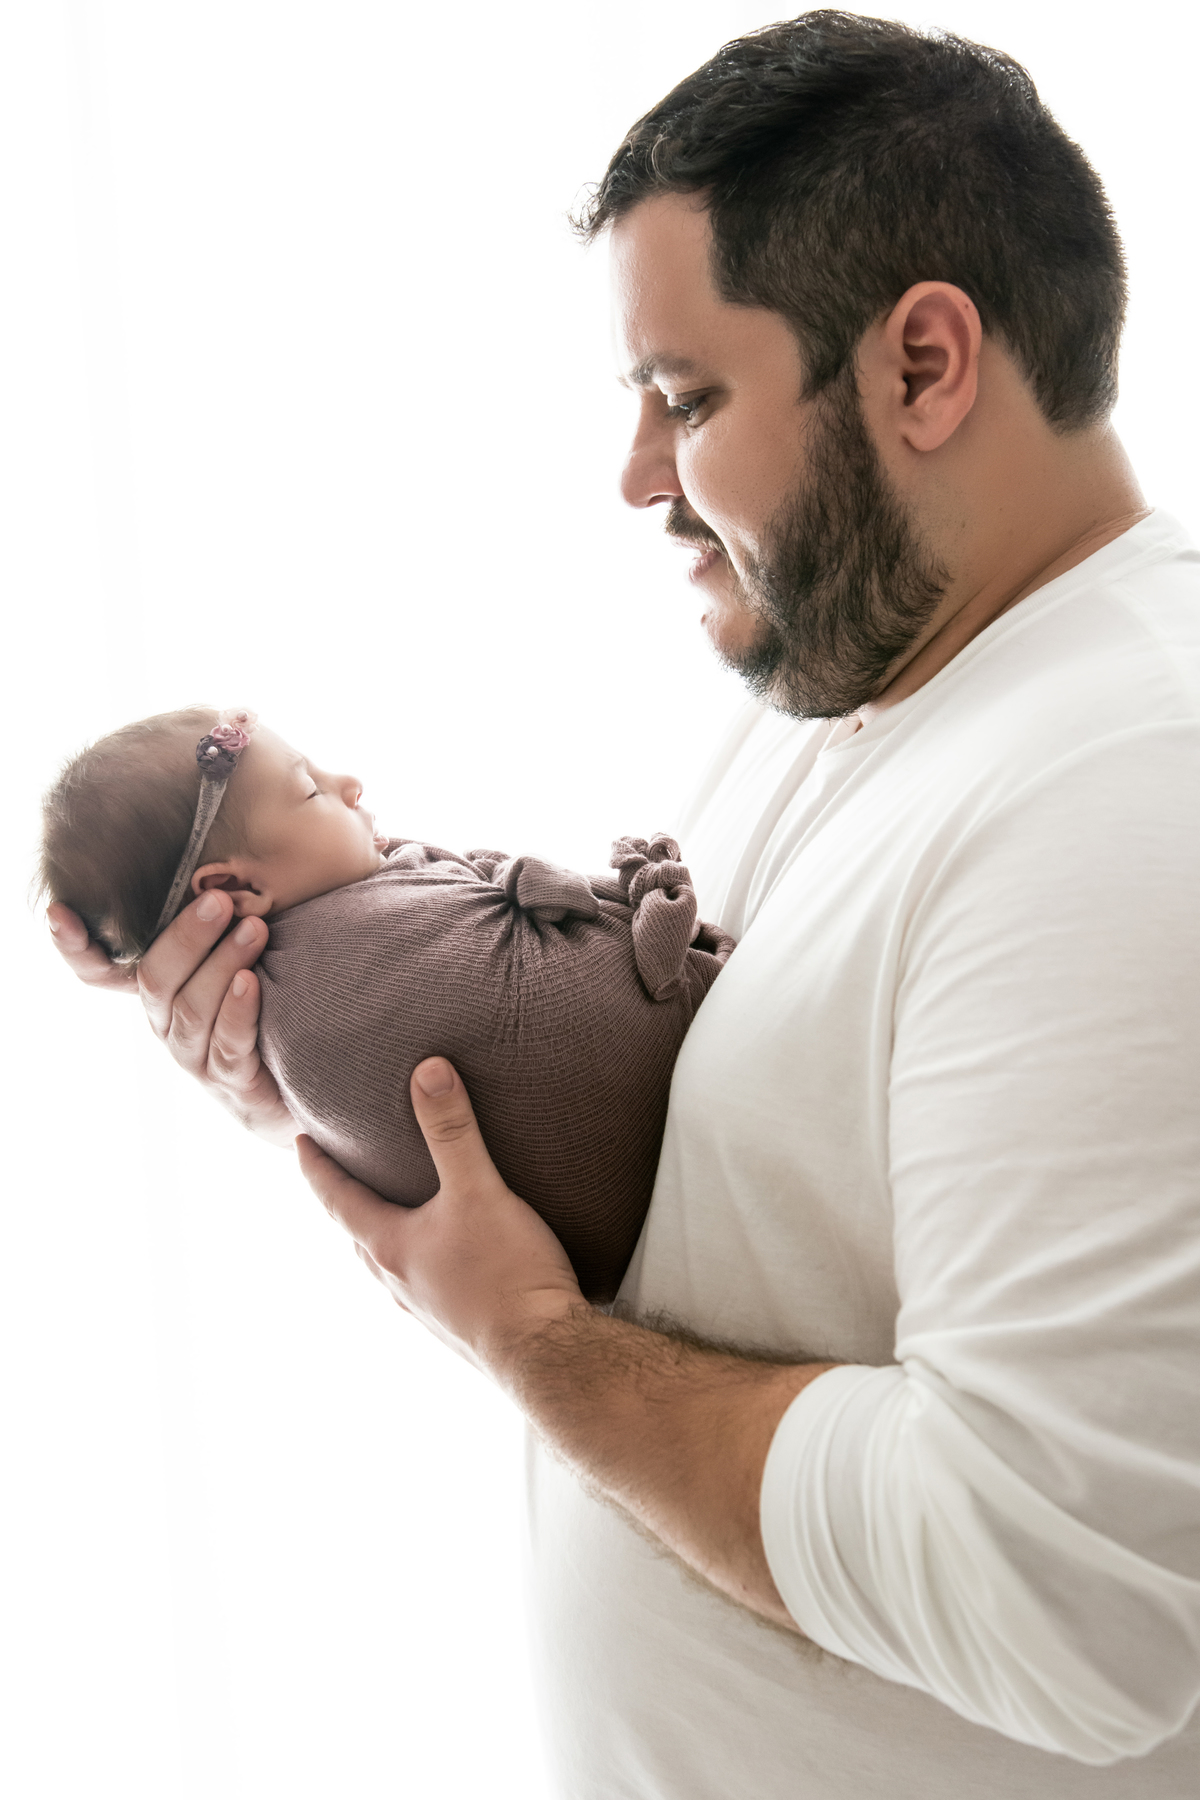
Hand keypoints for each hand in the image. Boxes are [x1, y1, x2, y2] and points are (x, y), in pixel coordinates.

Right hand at [49, 893, 296, 1145]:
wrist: (290, 1081)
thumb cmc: (259, 1007)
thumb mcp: (231, 961)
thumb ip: (215, 925)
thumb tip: (215, 869)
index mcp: (157, 990)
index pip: (97, 971)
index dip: (74, 945)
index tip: (60, 912)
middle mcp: (164, 1023)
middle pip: (157, 979)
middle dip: (186, 937)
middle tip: (219, 901)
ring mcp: (194, 1055)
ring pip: (192, 1009)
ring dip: (222, 964)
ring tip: (253, 930)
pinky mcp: (231, 1080)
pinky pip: (228, 1045)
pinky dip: (238, 1010)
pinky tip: (251, 982)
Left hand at [297, 1057, 584, 1375]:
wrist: (546, 1352)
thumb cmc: (507, 1273)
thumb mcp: (478, 1190)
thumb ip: (453, 1131)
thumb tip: (428, 1071)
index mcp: (390, 1247)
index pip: (338, 1199)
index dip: (317, 1167)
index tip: (299, 1142)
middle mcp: (398, 1281)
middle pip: (359, 1234)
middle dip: (348, 1201)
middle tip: (344, 1173)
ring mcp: (425, 1308)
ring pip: (389, 1263)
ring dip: (385, 1234)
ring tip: (396, 1211)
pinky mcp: (457, 1322)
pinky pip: (425, 1282)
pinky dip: (421, 1258)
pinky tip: (449, 1256)